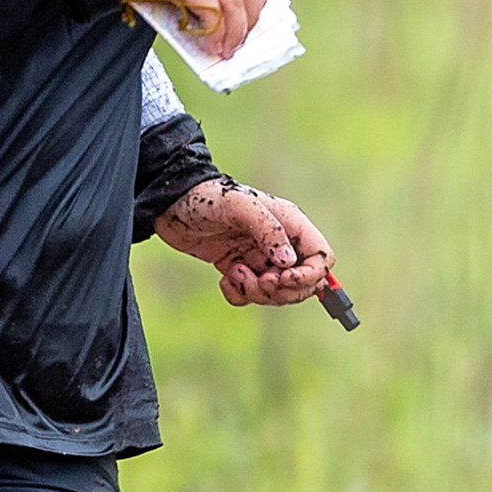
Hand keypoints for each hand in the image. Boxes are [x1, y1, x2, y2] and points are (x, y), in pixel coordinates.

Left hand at [156, 178, 335, 307]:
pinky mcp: (238, 268)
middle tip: (259, 281)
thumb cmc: (206, 197)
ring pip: (276, 292)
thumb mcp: (240, 207)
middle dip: (282, 290)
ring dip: (258, 293)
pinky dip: (239, 295)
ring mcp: (259, 257)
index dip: (310, 275)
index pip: (321, 257)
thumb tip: (288, 262)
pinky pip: (250, 295)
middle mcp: (279, 242)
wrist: (170, 204)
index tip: (282, 279)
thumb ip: (268, 231)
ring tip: (235, 274)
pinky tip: (224, 280)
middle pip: (303, 282)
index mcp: (290, 224)